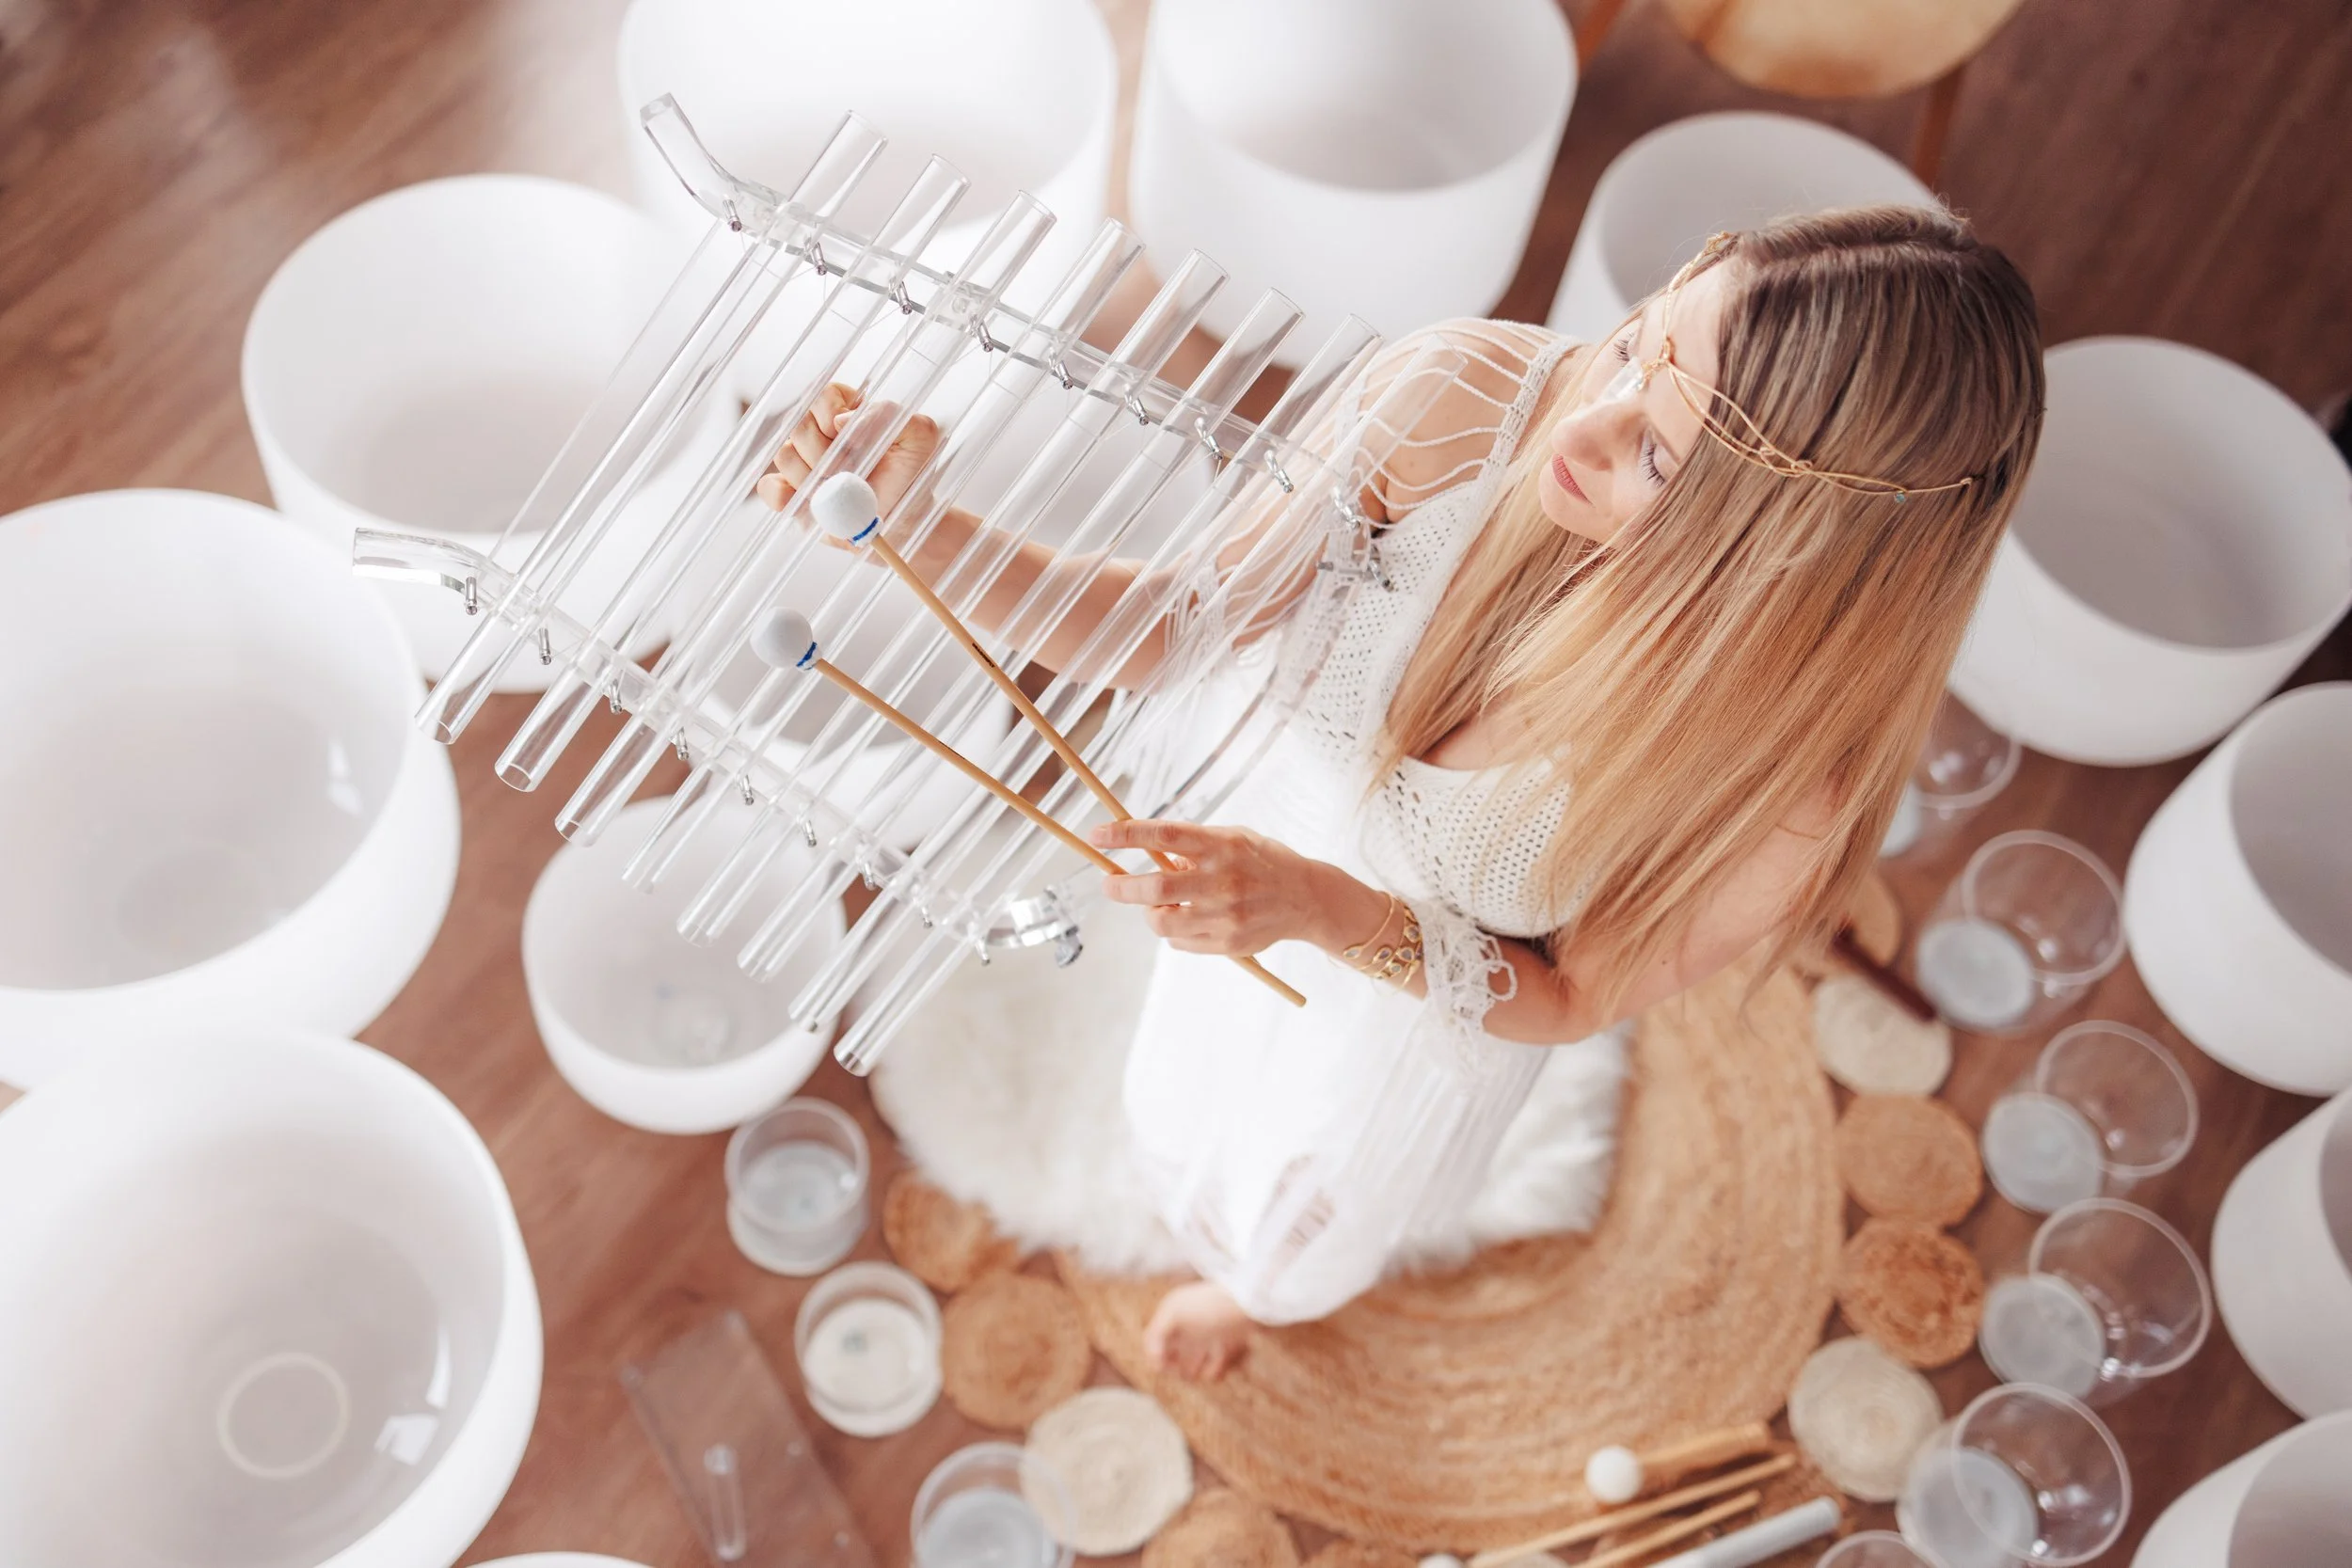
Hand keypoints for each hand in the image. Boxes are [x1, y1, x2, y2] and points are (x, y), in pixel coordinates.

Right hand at [754, 382, 939, 524]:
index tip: (851, 440)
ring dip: (814, 479)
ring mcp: (802, 463)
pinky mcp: (791, 494)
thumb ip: (891, 415)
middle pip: (800, 427)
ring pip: (785, 457)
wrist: (906, 524)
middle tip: (851, 474)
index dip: (831, 417)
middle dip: (825, 455)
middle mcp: (820, 433)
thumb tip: (841, 420)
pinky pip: (769, 488)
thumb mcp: (921, 440)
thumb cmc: (913, 477)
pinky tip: (813, 506)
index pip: (823, 396)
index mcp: (848, 411)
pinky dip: (785, 497)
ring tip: (842, 492)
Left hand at [1091, 819, 1327, 956]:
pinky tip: (1190, 919)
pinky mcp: (1227, 943)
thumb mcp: (1232, 839)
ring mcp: (1224, 915)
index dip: (1125, 835)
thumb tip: (1148, 856)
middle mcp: (1222, 880)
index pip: (1164, 836)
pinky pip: (1180, 942)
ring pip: (1162, 921)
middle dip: (1122, 887)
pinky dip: (1173, 931)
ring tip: (1156, 905)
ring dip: (1149, 913)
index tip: (1097, 835)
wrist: (1306, 899)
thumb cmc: (1263, 862)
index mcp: (1221, 846)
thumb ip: (1193, 845)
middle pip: (1155, 886)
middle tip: (1109, 885)